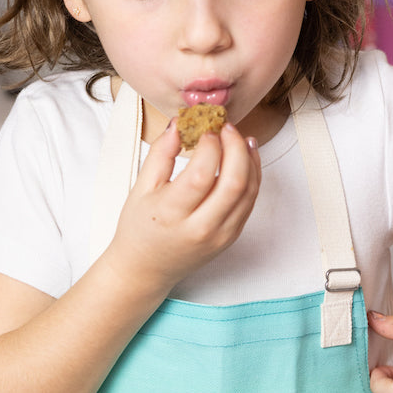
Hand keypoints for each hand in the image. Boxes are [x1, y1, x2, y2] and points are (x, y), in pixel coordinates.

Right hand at [106, 119, 261, 294]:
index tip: (205, 129)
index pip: (201, 175)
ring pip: (248, 192)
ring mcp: (219, 236)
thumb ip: (160, 154)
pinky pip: (249, 203)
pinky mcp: (231, 237)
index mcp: (171, 214)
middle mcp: (199, 228)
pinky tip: (246, 159)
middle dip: (236, 147)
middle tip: (227, 128)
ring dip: (249, 160)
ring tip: (241, 138)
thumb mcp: (141, 188)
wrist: (146, 268)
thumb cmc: (139, 228)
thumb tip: (179, 123)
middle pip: (234, 183)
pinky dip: (252, 177)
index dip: (209, 146)